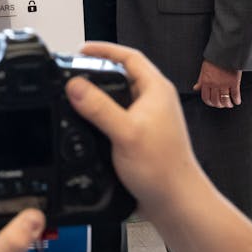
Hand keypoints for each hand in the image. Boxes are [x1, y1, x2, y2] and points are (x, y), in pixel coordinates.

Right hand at [64, 42, 204, 217]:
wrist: (176, 202)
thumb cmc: (164, 170)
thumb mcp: (125, 133)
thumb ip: (98, 107)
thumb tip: (75, 86)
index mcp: (157, 91)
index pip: (130, 57)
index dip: (104, 49)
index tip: (81, 49)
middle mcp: (154, 102)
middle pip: (123, 75)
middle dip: (98, 70)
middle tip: (75, 70)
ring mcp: (148, 120)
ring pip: (119, 97)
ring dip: (98, 94)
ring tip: (76, 95)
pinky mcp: (140, 137)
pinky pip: (116, 117)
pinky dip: (100, 115)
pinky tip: (87, 124)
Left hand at [193, 60, 240, 107]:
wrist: (225, 52)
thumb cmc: (214, 59)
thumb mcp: (203, 69)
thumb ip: (200, 80)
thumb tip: (195, 88)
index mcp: (205, 81)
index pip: (205, 97)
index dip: (210, 103)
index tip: (213, 104)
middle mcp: (214, 84)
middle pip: (216, 100)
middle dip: (219, 105)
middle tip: (222, 105)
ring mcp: (224, 84)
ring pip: (225, 100)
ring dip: (227, 104)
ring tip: (229, 104)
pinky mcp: (234, 82)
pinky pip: (235, 95)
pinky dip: (236, 100)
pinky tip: (237, 101)